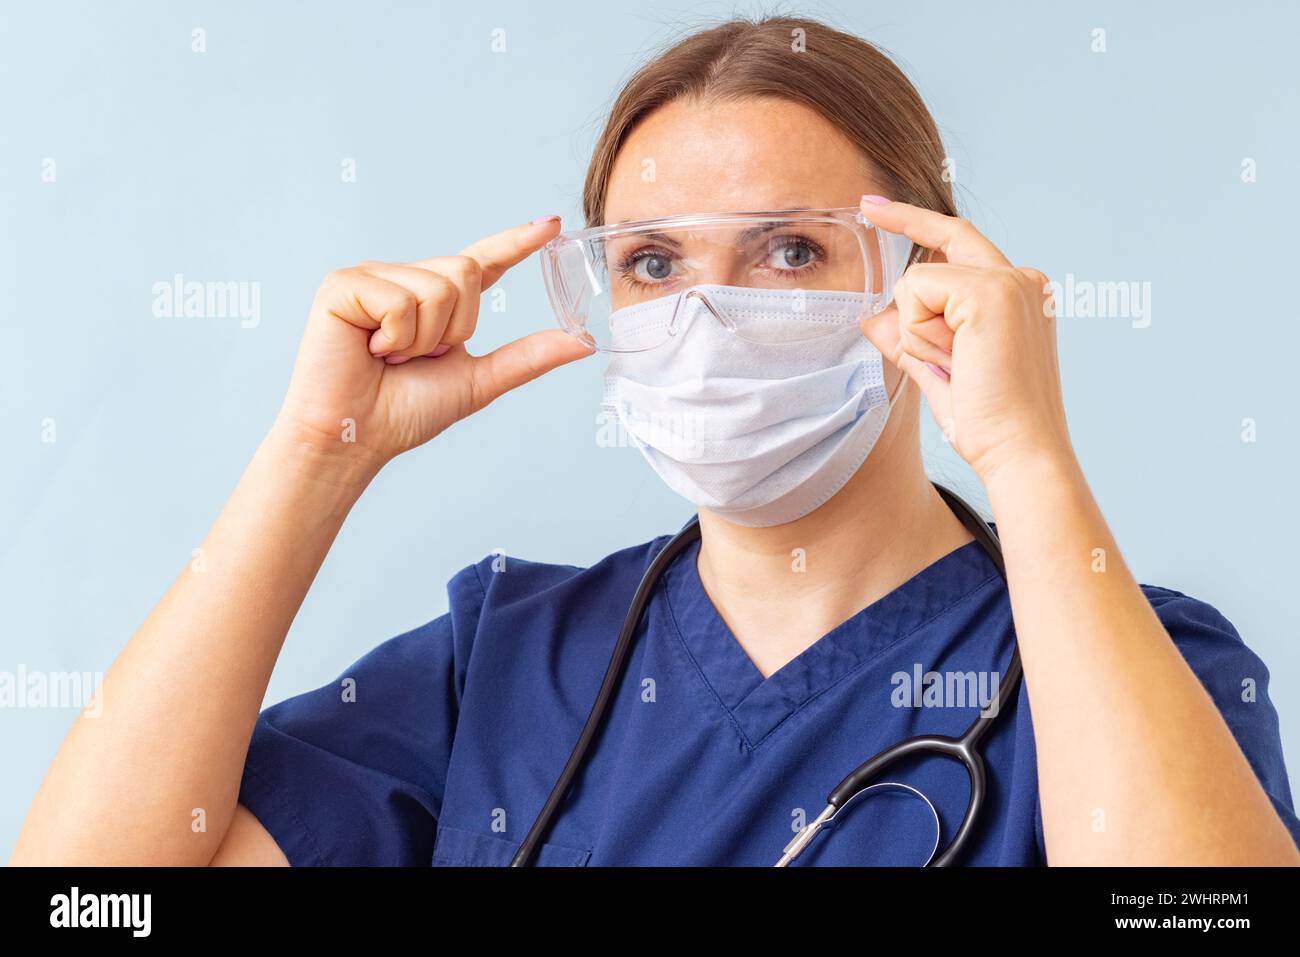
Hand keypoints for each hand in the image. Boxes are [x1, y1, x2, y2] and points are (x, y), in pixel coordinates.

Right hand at [275, 217, 591, 471]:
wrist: (357, 436)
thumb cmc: (405, 412)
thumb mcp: (479, 381)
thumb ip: (528, 356)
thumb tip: (583, 341)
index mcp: (437, 300)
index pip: (485, 261)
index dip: (518, 242)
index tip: (553, 224)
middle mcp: (407, 278)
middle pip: (466, 272)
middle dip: (454, 328)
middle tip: (418, 358)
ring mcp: (374, 277)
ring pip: (437, 287)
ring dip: (422, 339)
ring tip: (389, 357)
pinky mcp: (344, 283)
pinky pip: (398, 299)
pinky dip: (393, 337)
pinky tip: (369, 350)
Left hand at [858, 197, 1072, 483]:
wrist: (1019, 452)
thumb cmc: (987, 421)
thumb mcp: (937, 372)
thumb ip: (907, 338)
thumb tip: (872, 315)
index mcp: (1017, 295)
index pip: (961, 244)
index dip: (919, 224)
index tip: (879, 209)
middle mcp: (1021, 279)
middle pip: (947, 235)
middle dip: (903, 219)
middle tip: (866, 208)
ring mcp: (1010, 282)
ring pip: (919, 280)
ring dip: (917, 331)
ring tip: (954, 367)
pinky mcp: (991, 292)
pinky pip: (917, 293)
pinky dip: (919, 333)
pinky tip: (953, 360)